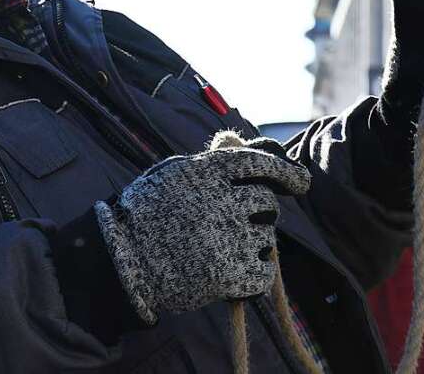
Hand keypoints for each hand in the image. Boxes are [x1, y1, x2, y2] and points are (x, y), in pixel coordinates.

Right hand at [94, 138, 309, 324]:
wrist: (123, 260)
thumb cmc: (144, 212)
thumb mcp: (172, 172)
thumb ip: (209, 163)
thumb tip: (243, 148)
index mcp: (208, 172)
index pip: (261, 163)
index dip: (286, 171)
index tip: (300, 182)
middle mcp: (223, 201)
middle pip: (267, 203)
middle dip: (258, 211)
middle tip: (236, 222)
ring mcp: (228, 239)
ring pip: (267, 236)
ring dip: (255, 240)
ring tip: (224, 247)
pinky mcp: (230, 275)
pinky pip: (264, 270)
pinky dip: (255, 271)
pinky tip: (234, 271)